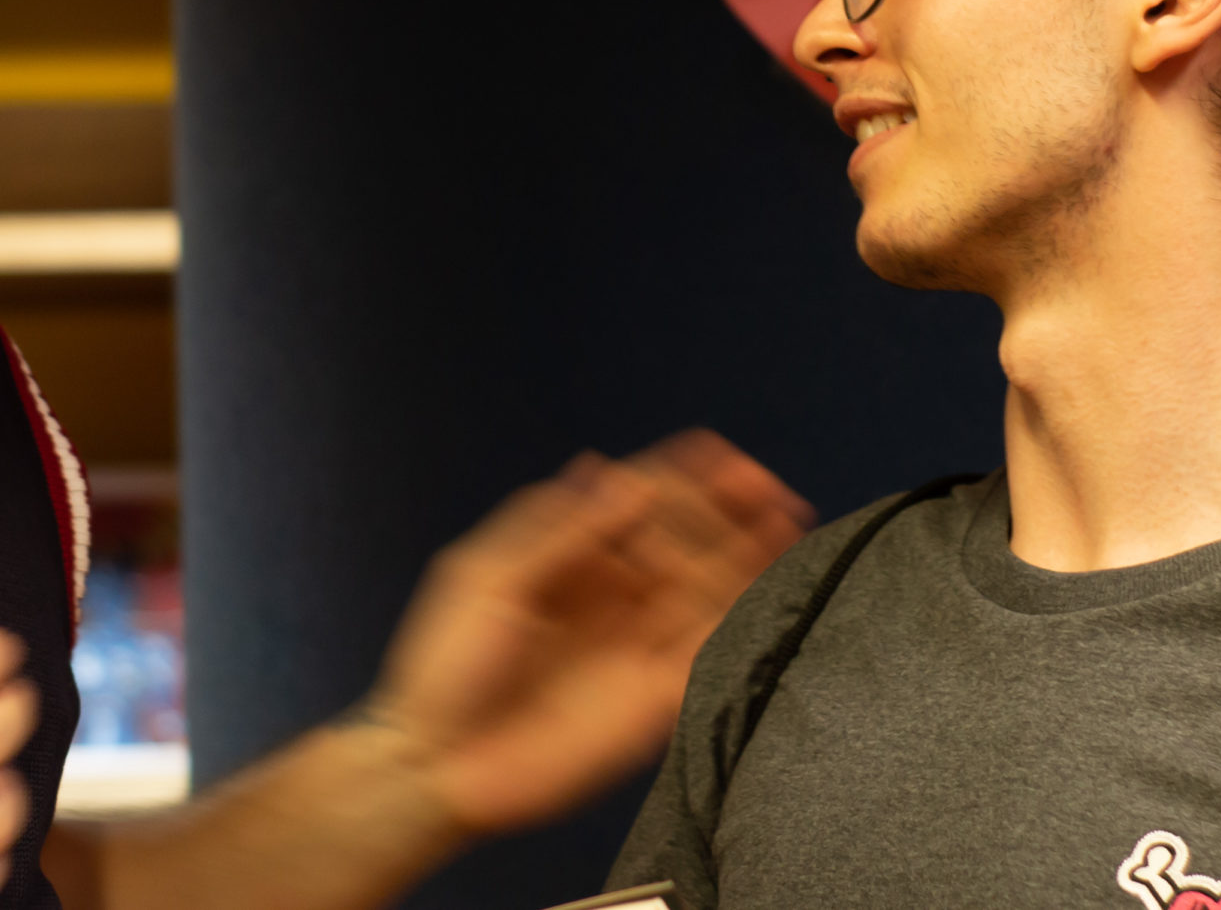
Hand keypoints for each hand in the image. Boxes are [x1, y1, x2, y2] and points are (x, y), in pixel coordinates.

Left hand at [364, 431, 810, 835]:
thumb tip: (624, 477)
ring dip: (744, 553)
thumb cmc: (446, 666)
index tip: (719, 455)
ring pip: (705, 587)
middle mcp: (611, 594)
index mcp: (570, 556)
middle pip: (683, 540)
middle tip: (763, 486)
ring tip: (783, 518)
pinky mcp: (653, 697)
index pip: (637, 503)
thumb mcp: (489, 578)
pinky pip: (707, 649)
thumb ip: (560, 531)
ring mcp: (635, 644)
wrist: (437, 764)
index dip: (680, 478)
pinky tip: (767, 585)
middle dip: (724, 509)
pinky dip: (740, 617)